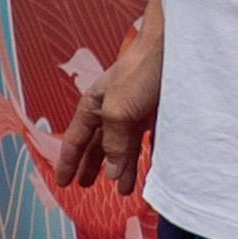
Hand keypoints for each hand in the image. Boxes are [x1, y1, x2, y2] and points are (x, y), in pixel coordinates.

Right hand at [41, 6, 164, 200]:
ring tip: (121, 188)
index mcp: (93, 107)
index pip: (76, 140)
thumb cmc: (139, 72)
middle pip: (97, 145)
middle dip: (92, 165)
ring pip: (123, 147)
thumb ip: (113, 143)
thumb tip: (110, 173)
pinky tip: (149, 170)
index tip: (63, 182)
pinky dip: (146, 158)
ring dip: (121, 168)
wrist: (174, 49)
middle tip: (86, 185)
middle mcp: (111, 110)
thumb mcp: (119, 111)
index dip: (68, 162)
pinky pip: (148, 142)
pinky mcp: (156, 114)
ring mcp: (134, 112)